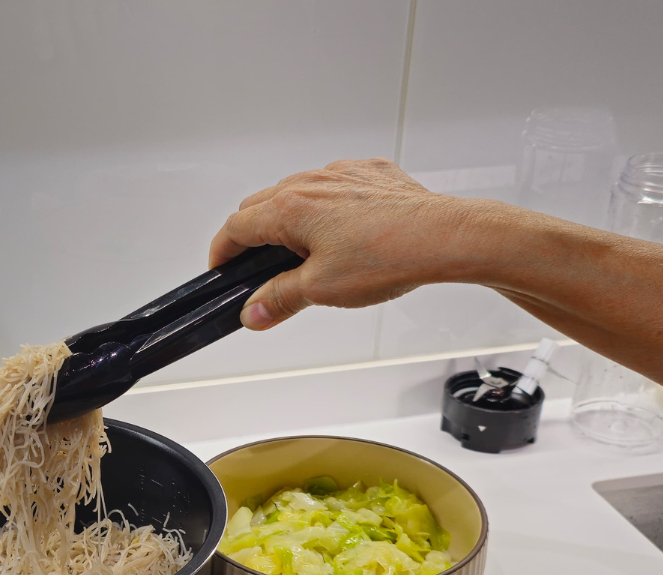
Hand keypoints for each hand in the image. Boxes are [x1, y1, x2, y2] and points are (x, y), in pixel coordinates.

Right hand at [209, 158, 470, 328]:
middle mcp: (312, 181)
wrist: (442, 237)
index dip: (221, 252)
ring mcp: (343, 175)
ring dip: (288, 221)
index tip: (220, 270)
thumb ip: (279, 299)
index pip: (237, 227)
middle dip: (251, 237)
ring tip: (300, 256)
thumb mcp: (321, 289)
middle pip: (262, 206)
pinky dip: (325, 209)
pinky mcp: (371, 176)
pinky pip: (334, 188)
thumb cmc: (388, 255)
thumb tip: (253, 311)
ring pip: (298, 193)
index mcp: (290, 207)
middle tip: (255, 269)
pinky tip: (340, 236)